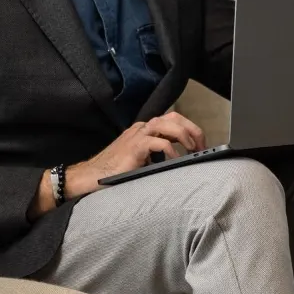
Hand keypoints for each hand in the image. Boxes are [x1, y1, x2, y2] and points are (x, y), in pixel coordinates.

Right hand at [70, 113, 206, 191]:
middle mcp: (142, 128)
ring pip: (168, 124)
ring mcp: (138, 135)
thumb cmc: (115, 171)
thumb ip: (157, 155)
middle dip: (192, 130)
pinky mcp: (134, 146)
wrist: (91, 176)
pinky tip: (175, 160)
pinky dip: (171, 150)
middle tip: (202, 147)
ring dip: (185, 136)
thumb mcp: (141, 160)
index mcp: (145, 130)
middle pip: (174, 117)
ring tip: (193, 150)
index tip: (201, 146)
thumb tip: (180, 160)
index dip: (190, 130)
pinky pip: (159, 142)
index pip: (173, 121)